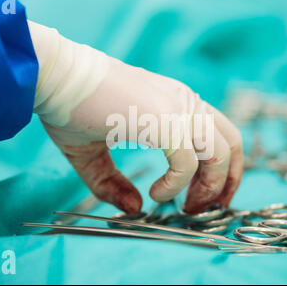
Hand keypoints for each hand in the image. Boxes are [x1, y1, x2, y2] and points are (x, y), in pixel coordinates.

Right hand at [28, 21, 243, 213]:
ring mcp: (176, 107)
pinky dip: (176, 185)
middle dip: (225, 183)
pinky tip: (156, 192)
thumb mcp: (93, 154)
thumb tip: (134, 208)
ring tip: (182, 206)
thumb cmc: (71, 108)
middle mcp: (183, 101)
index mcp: (174, 103)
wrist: (54, 77)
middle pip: (232, 144)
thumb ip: (112, 182)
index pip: (220, 134)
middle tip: (200, 208)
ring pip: (219, 153)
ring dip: (207, 188)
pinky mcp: (163, 118)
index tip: (203, 196)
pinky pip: (187, 162)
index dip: (222, 169)